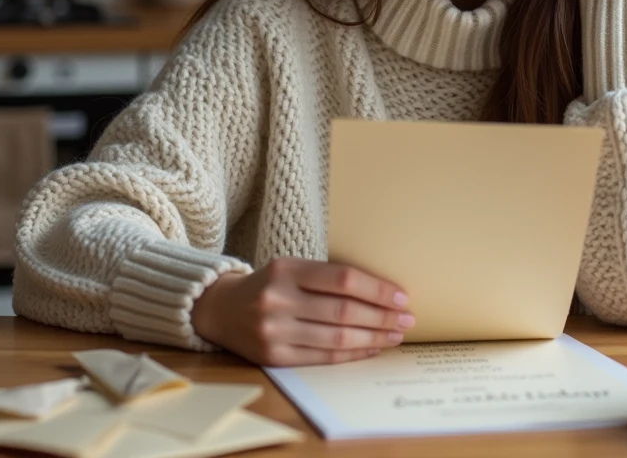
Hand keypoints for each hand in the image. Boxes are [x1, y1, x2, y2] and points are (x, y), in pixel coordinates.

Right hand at [191, 257, 414, 365]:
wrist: (220, 309)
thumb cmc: (268, 285)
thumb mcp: (291, 268)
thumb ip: (327, 277)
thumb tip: (381, 293)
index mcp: (285, 270)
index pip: (342, 280)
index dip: (377, 290)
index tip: (401, 297)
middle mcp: (278, 301)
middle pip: (344, 311)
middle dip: (382, 317)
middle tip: (407, 319)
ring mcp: (274, 331)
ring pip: (337, 338)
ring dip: (373, 338)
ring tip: (396, 334)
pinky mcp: (274, 357)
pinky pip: (323, 357)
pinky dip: (352, 354)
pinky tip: (371, 347)